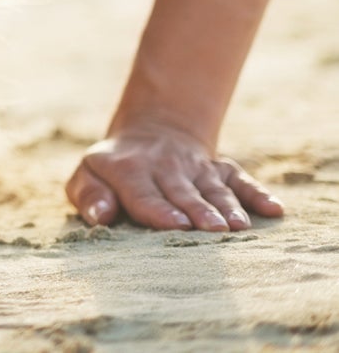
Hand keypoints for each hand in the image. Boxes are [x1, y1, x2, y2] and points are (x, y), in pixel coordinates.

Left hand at [65, 122, 284, 230]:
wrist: (148, 133)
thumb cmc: (112, 170)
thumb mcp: (87, 176)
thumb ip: (89, 195)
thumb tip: (101, 215)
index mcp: (127, 169)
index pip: (143, 192)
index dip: (159, 209)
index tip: (176, 224)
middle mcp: (163, 166)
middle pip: (182, 191)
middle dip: (198, 210)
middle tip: (214, 229)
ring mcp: (194, 166)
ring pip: (212, 187)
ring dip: (227, 205)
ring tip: (239, 226)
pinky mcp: (218, 168)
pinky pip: (240, 179)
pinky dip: (256, 193)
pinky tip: (273, 209)